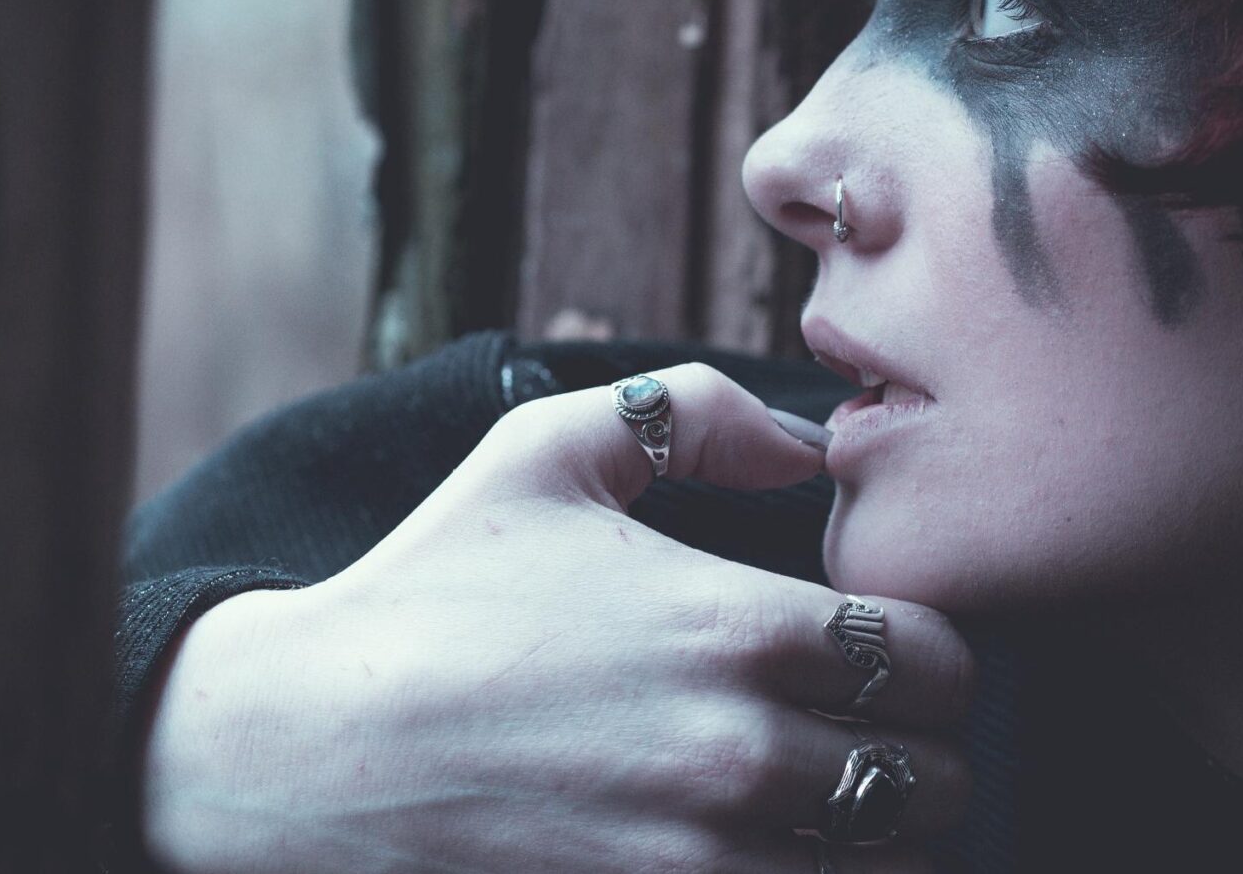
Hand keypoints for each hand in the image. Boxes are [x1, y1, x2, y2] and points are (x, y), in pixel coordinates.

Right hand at [141, 363, 973, 872]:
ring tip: (835, 811)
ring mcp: (698, 859)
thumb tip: (805, 441)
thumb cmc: (431, 590)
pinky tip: (774, 854)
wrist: (304, 750)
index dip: (933, 656)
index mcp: (736, 628)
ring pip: (884, 871)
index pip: (938, 661)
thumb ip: (694, 414)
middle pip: (932, 782)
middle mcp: (738, 755)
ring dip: (878, 842)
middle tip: (872, 738)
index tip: (892, 655)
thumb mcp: (548, 449)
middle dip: (920, 756)